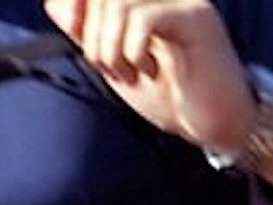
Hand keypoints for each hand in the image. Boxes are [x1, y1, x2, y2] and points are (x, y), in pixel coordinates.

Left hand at [44, 0, 263, 155]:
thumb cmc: (171, 94)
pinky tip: (147, 71)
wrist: (216, 124)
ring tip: (127, 73)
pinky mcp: (197, 18)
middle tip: (111, 66)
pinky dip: (133, 50)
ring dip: (110, 45)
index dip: (75, 0)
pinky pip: (145, 18)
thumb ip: (87, 32)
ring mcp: (182, 0)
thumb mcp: (116, 62)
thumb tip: (56, 3)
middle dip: (93, 33)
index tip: (74, 27)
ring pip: (119, 2)